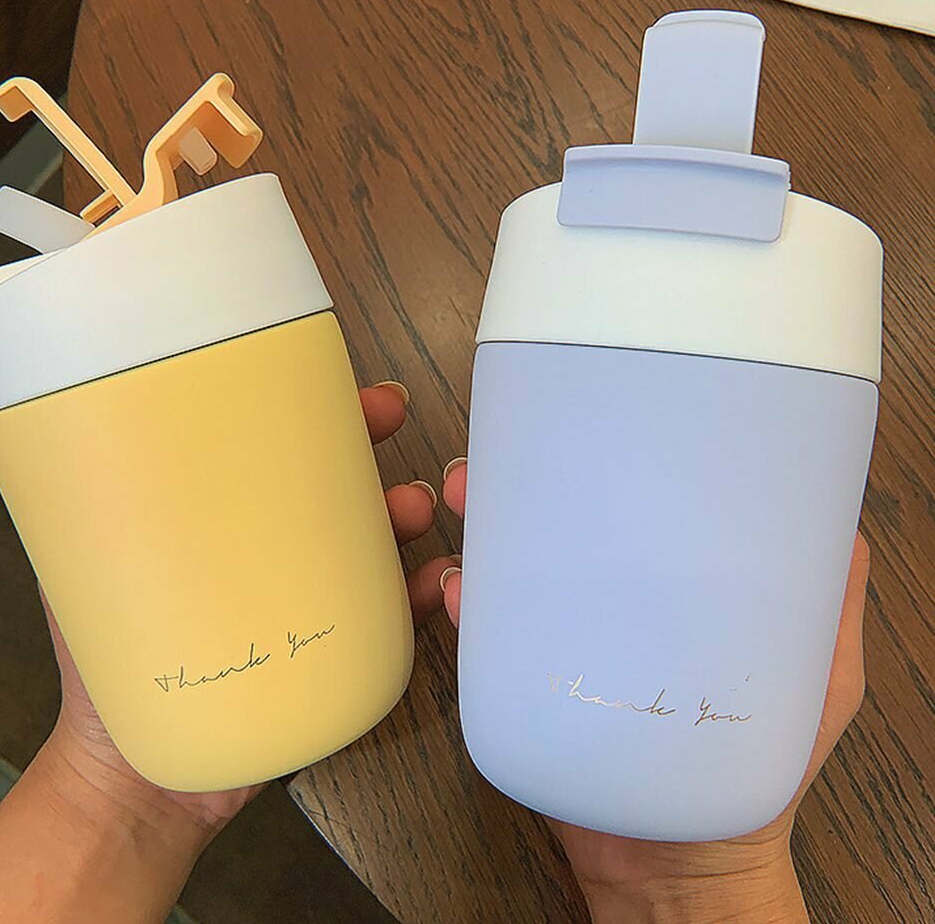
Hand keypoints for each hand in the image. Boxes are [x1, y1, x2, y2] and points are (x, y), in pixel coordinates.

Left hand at [44, 381, 454, 846]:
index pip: (277, 454)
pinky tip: (432, 584)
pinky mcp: (336, 654)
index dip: (322, 417)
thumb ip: (88, 527)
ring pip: (373, 543)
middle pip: (335, 489)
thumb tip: (74, 444)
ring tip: (412, 511)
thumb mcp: (84, 593)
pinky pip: (391, 615)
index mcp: (226, 529)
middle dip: (373, 456)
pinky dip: (416, 594)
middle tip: (390, 431)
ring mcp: (309, 604)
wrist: (141, 789)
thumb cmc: (106, 687)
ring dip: (404, 516)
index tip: (359, 398)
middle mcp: (272, 559)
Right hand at [439, 458, 868, 923]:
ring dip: (477, 529)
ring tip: (461, 505)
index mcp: (665, 590)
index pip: (622, 507)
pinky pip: (483, 634)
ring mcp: (564, 643)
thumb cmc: (757, 772)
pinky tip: (453, 591)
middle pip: (552, 526)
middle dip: (513, 485)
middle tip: (489, 465)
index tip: (574, 429)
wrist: (676, 866)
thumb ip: (832, 608)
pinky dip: (461, 603)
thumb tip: (840, 524)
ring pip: (508, 568)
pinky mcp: (528, 685)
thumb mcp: (818, 682)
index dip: (592, 462)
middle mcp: (609, 605)